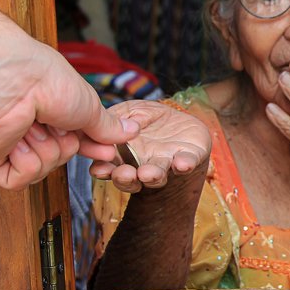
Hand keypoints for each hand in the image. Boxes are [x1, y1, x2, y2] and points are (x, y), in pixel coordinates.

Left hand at [0, 47, 139, 190]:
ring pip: (42, 170)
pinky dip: (25, 162)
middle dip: (65, 144)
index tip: (107, 152)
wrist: (12, 80)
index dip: (91, 147)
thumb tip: (131, 131)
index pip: (74, 140)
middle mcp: (28, 125)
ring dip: (45, 149)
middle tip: (56, 122)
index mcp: (50, 110)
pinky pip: (18, 179)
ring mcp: (9, 142)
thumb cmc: (46, 81)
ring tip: (32, 125)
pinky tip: (18, 140)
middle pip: (61, 157)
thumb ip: (107, 126)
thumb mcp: (89, 106)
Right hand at [89, 99, 211, 193]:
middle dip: (126, 178)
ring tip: (149, 174)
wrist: (177, 117)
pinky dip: (184, 164)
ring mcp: (164, 163)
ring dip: (153, 176)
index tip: (101, 170)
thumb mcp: (128, 111)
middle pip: (130, 178)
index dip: (103, 170)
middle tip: (126, 175)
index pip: (108, 166)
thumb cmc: (145, 116)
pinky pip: (186, 163)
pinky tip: (182, 164)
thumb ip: (116, 118)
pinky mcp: (188, 158)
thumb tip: (110, 126)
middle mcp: (141, 165)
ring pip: (157, 176)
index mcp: (121, 155)